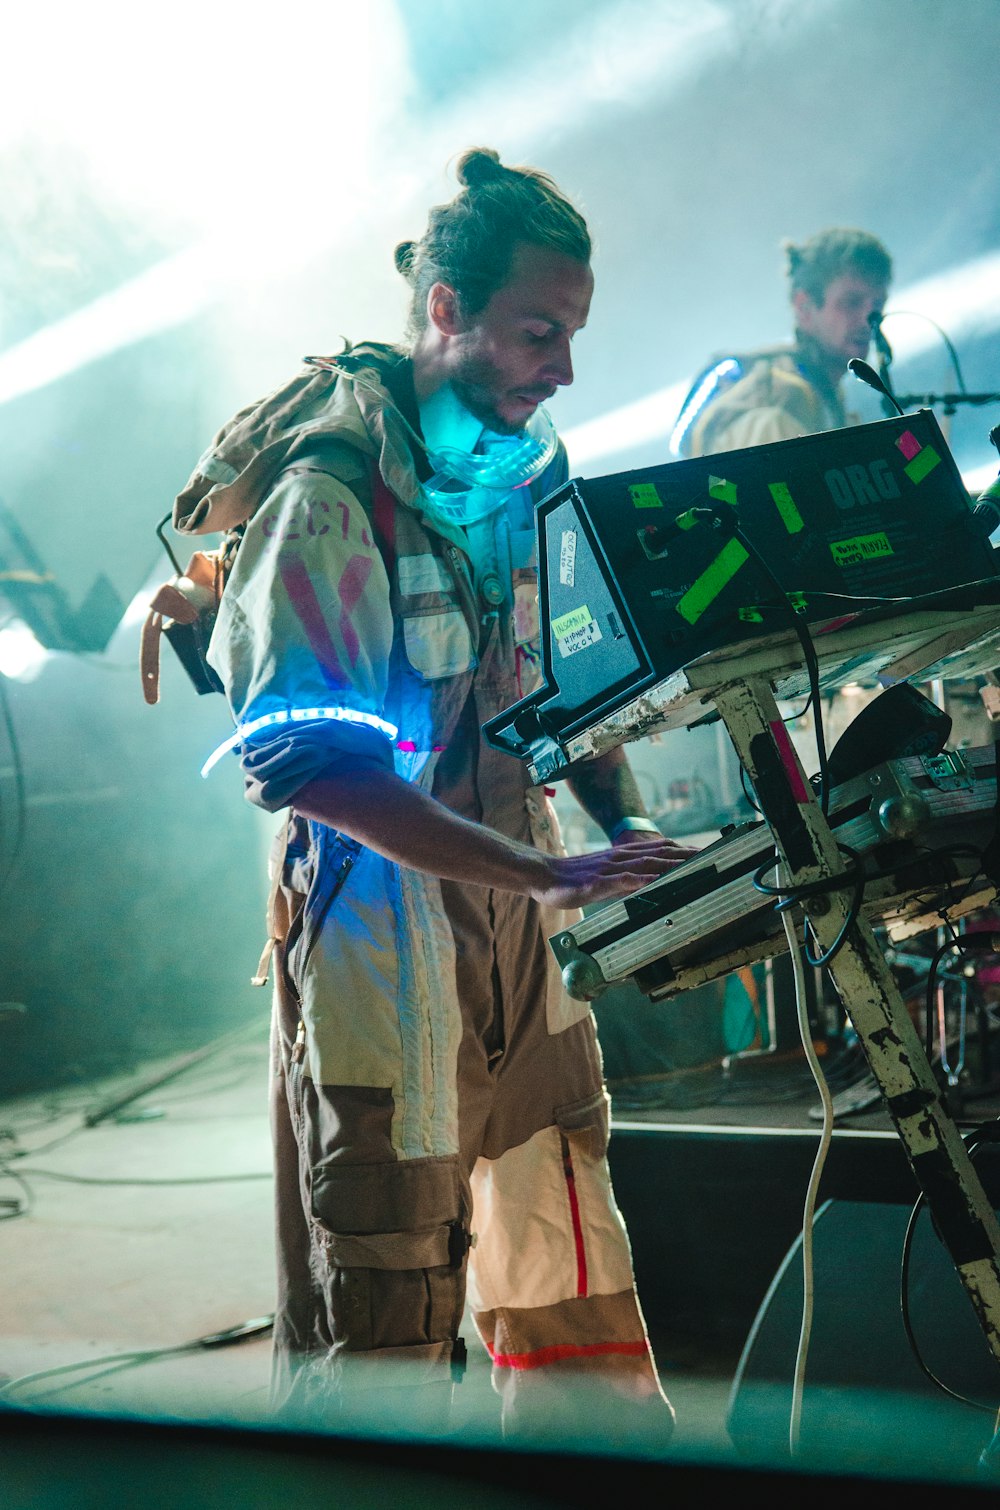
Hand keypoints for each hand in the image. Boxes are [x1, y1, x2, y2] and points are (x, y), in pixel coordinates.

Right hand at [531, 835, 698, 911]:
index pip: (658, 850)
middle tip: (711, 855)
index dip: (682, 850)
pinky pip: (624, 880)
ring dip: (671, 863)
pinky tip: (657, 880)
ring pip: (646, 863)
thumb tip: (645, 883)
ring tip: (693, 863)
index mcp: (622, 857)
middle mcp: (620, 859)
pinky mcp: (598, 882)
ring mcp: (609, 869)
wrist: (543, 875)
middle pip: (659, 853)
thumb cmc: (572, 879)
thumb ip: (625, 878)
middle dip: (685, 854)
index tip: (704, 852)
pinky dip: (643, 879)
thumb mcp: (604, 876)